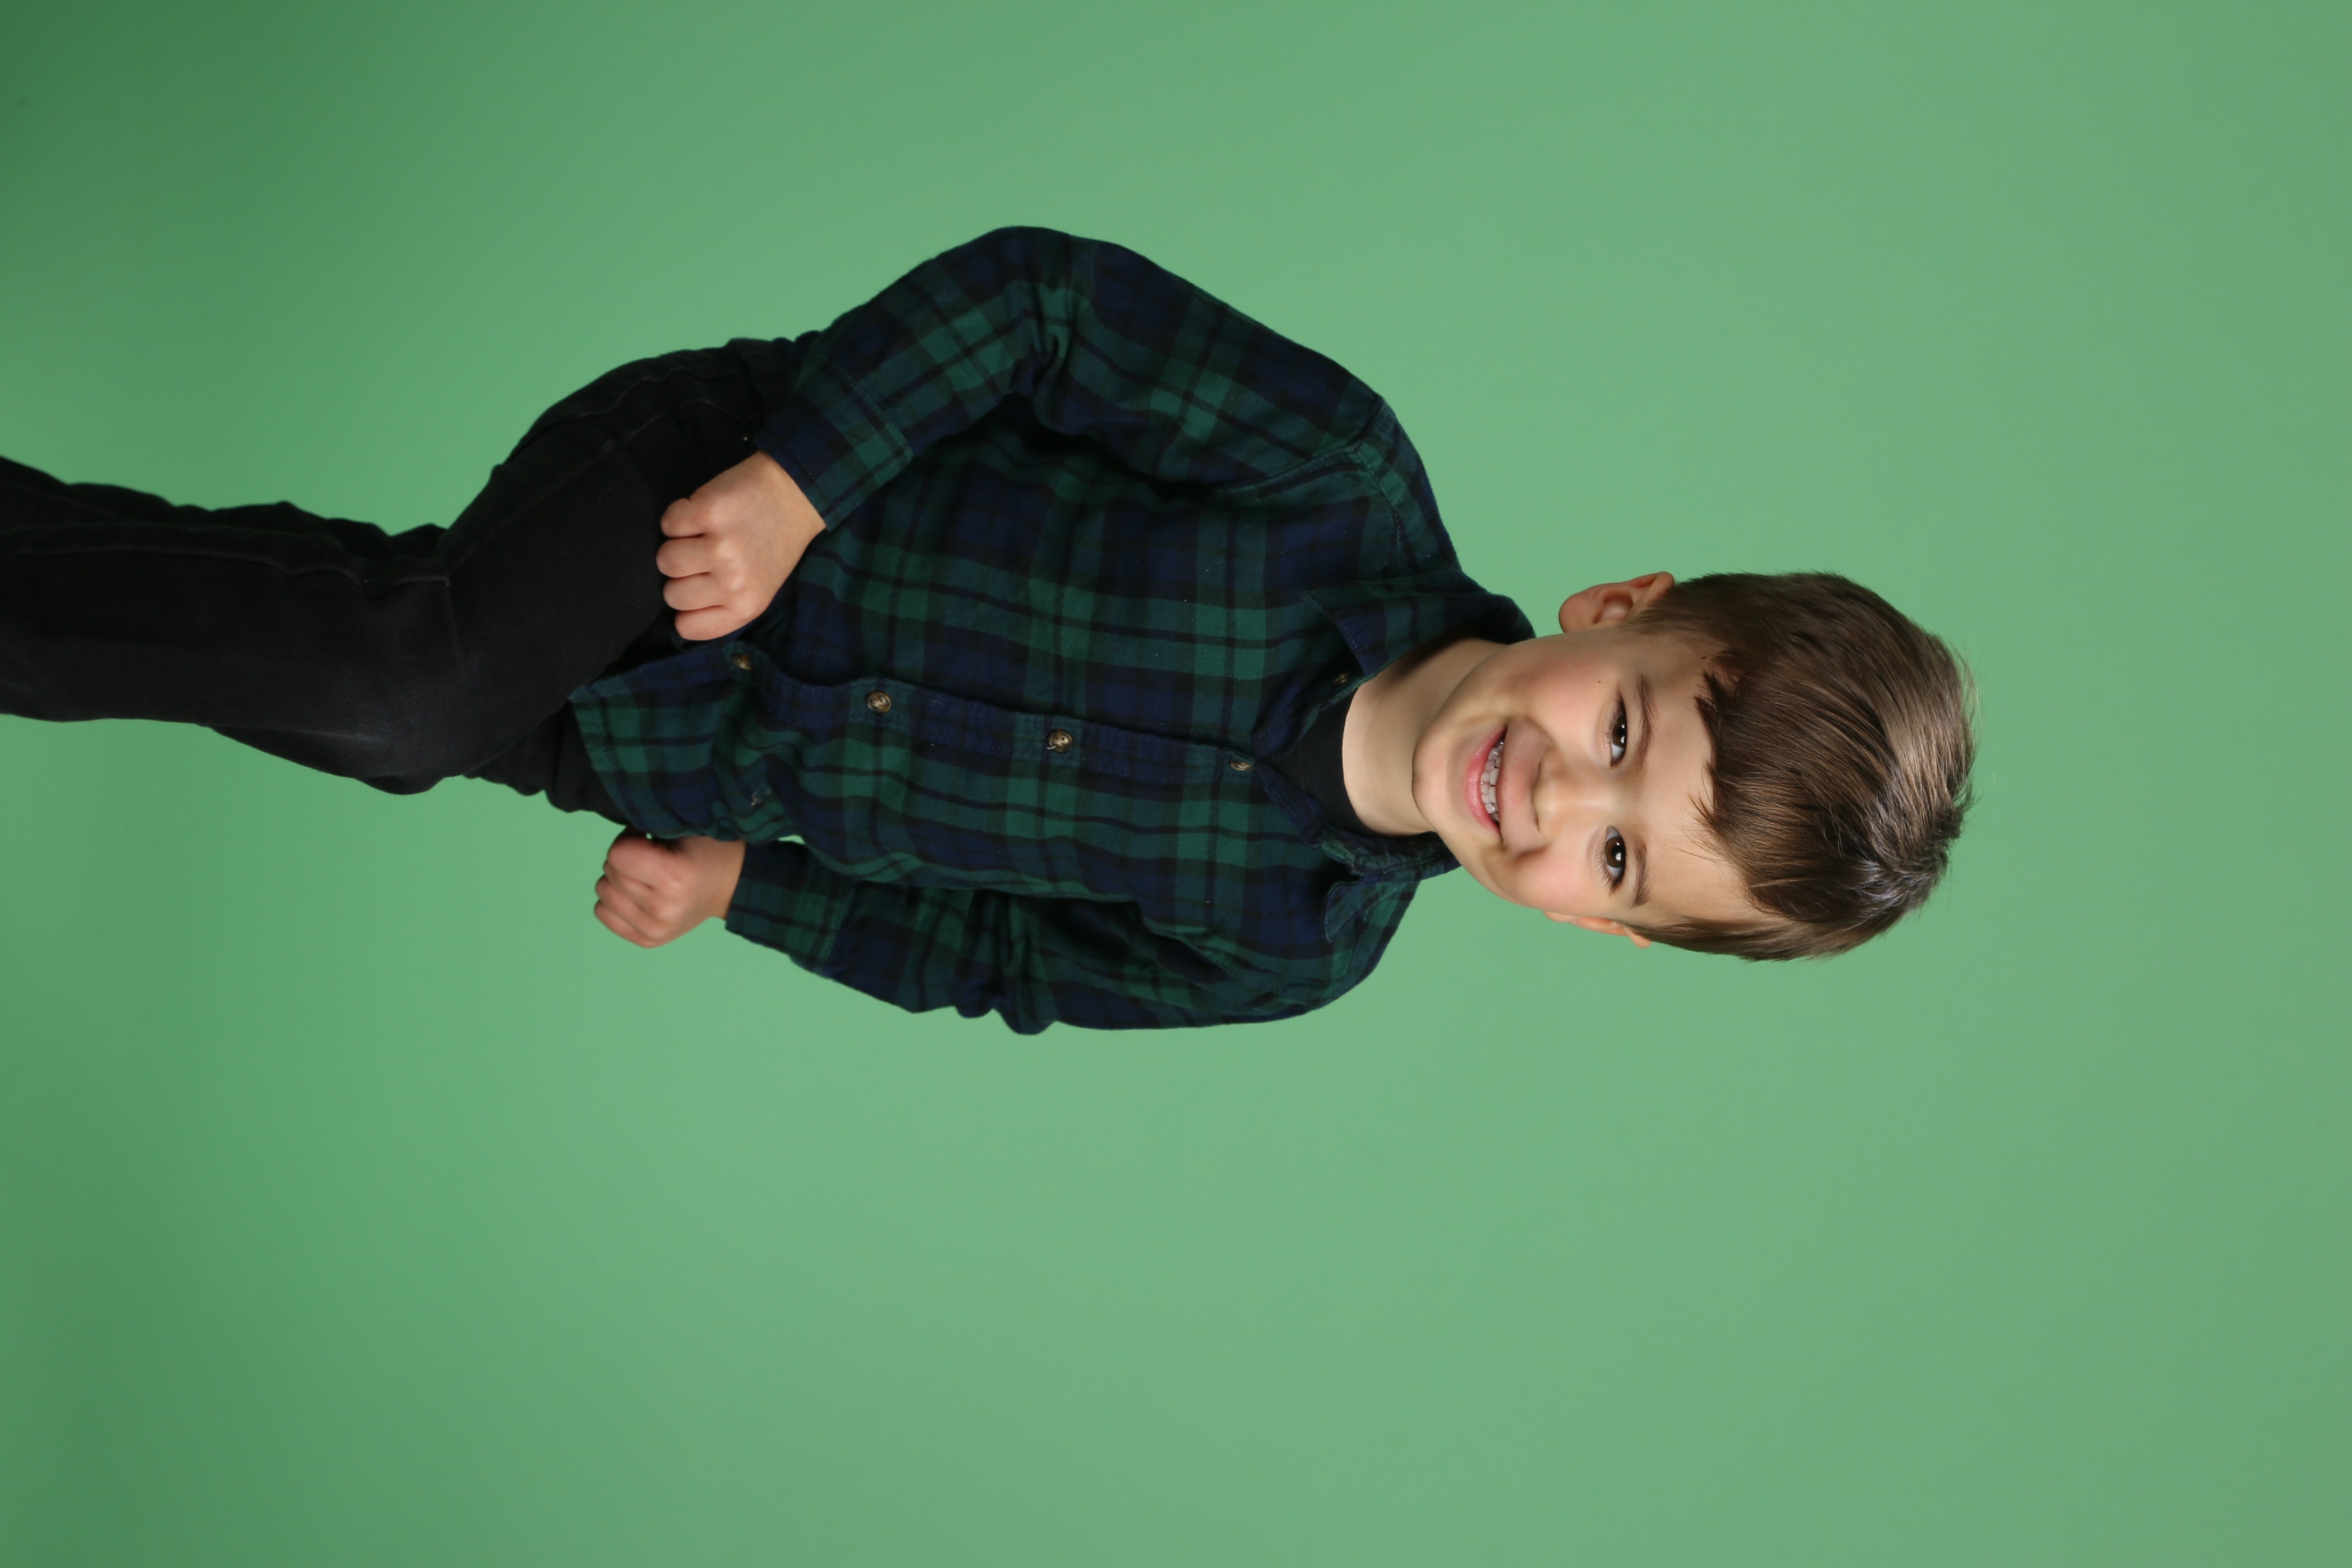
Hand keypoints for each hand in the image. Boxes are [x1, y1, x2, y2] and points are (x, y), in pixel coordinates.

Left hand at [593, 831, 747, 947]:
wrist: (732, 886)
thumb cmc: (709, 851)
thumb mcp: (688, 827)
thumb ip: (650, 824)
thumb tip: (617, 835)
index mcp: (675, 879)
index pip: (617, 854)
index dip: (630, 838)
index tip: (649, 839)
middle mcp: (663, 910)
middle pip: (610, 873)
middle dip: (625, 858)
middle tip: (651, 856)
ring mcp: (655, 930)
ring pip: (602, 893)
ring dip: (618, 880)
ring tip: (646, 875)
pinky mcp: (647, 940)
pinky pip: (603, 913)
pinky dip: (615, 900)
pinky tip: (638, 894)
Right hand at [656, 450, 826, 640]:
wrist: (795, 495)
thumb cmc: (772, 544)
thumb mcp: (759, 590)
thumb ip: (724, 605)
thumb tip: (680, 612)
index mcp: (745, 606)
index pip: (687, 627)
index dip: (686, 607)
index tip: (698, 587)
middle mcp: (734, 582)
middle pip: (672, 594)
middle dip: (681, 575)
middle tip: (704, 555)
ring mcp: (721, 548)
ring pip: (665, 560)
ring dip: (676, 544)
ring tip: (702, 534)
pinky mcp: (709, 513)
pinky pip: (668, 525)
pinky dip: (678, 515)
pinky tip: (702, 513)